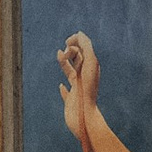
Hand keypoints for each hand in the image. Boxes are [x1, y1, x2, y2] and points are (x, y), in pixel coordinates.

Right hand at [57, 32, 99, 146]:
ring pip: (71, 72)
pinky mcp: (72, 101)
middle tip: (64, 54)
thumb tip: (80, 34)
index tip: (67, 43)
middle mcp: (85, 77)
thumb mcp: (89, 64)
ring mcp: (78, 89)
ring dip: (64, 63)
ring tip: (60, 56)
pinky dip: (63, 88)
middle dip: (70, 50)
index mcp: (91, 68)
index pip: (84, 49)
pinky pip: (67, 92)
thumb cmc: (87, 91)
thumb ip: (86, 47)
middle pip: (78, 59)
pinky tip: (61, 87)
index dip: (76, 41)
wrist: (85, 117)